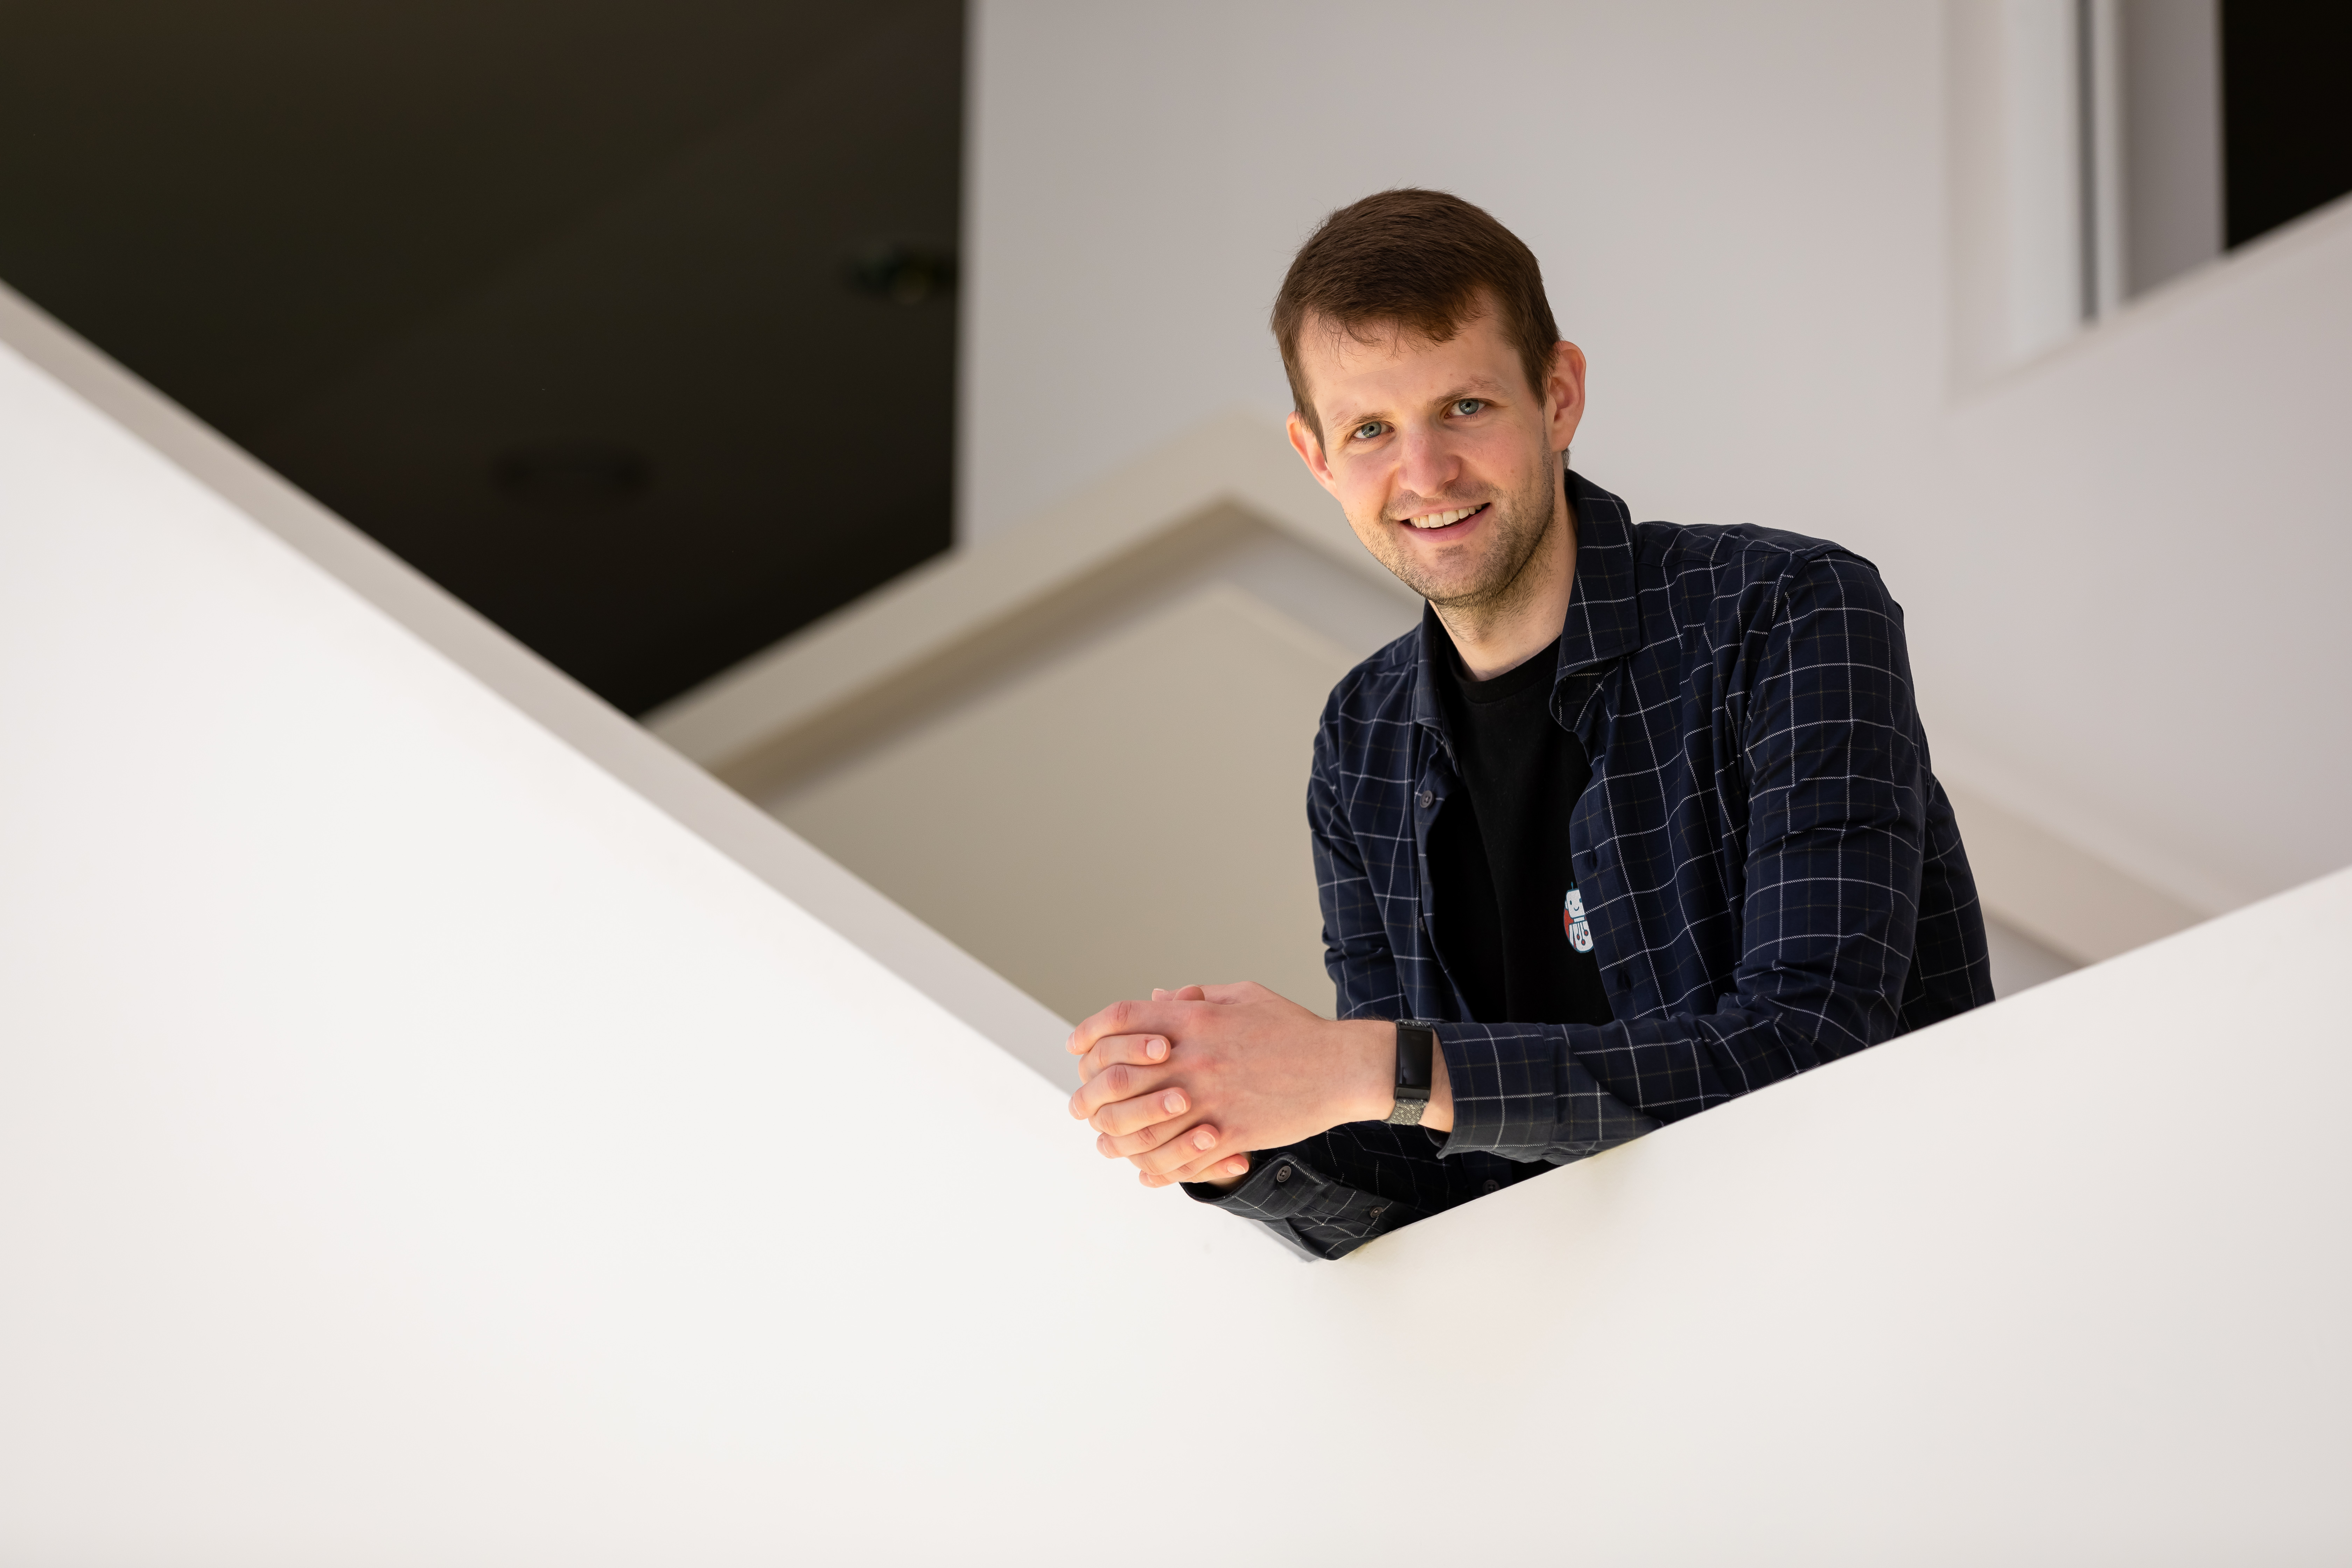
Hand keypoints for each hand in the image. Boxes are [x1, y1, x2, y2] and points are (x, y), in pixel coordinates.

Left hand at [1066, 982, 1396, 1185]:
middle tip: (1081, 1107)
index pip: (1120, 1019)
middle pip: (1116, 1076)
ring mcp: (1210, 1098)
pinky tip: (1147, 1173)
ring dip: (1116, 1139)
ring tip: (1108, 1146)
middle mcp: (1194, 1056)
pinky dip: (1156, 1170)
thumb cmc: (1294, 1029)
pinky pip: (1178, 1160)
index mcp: (1194, 1018)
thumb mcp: (1243, 997)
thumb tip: (1155, 998)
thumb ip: (1195, 999)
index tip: (1075, 1049)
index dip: (1088, 1033)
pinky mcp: (1230, 1133)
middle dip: (1090, 1094)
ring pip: (1140, 1127)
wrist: (1340, 1067)